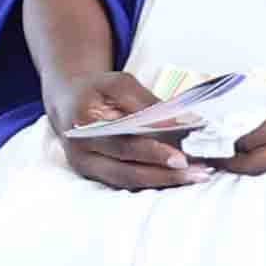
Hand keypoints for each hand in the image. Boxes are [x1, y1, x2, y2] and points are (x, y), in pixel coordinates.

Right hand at [47, 63, 200, 192]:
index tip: (182, 156)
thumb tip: (177, 123)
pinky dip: (154, 181)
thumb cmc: (96, 90)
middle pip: (126, 170)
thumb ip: (145, 102)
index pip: (122, 144)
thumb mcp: (118, 83)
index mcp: (82, 126)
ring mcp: (86, 168)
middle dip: (165, 174)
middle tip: (199, 173)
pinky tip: (179, 177)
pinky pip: (127, 183)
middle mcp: (81, 153)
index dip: (152, 152)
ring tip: (197, 176)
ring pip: (128, 182)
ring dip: (164, 181)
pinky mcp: (94, 175)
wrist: (67, 101)